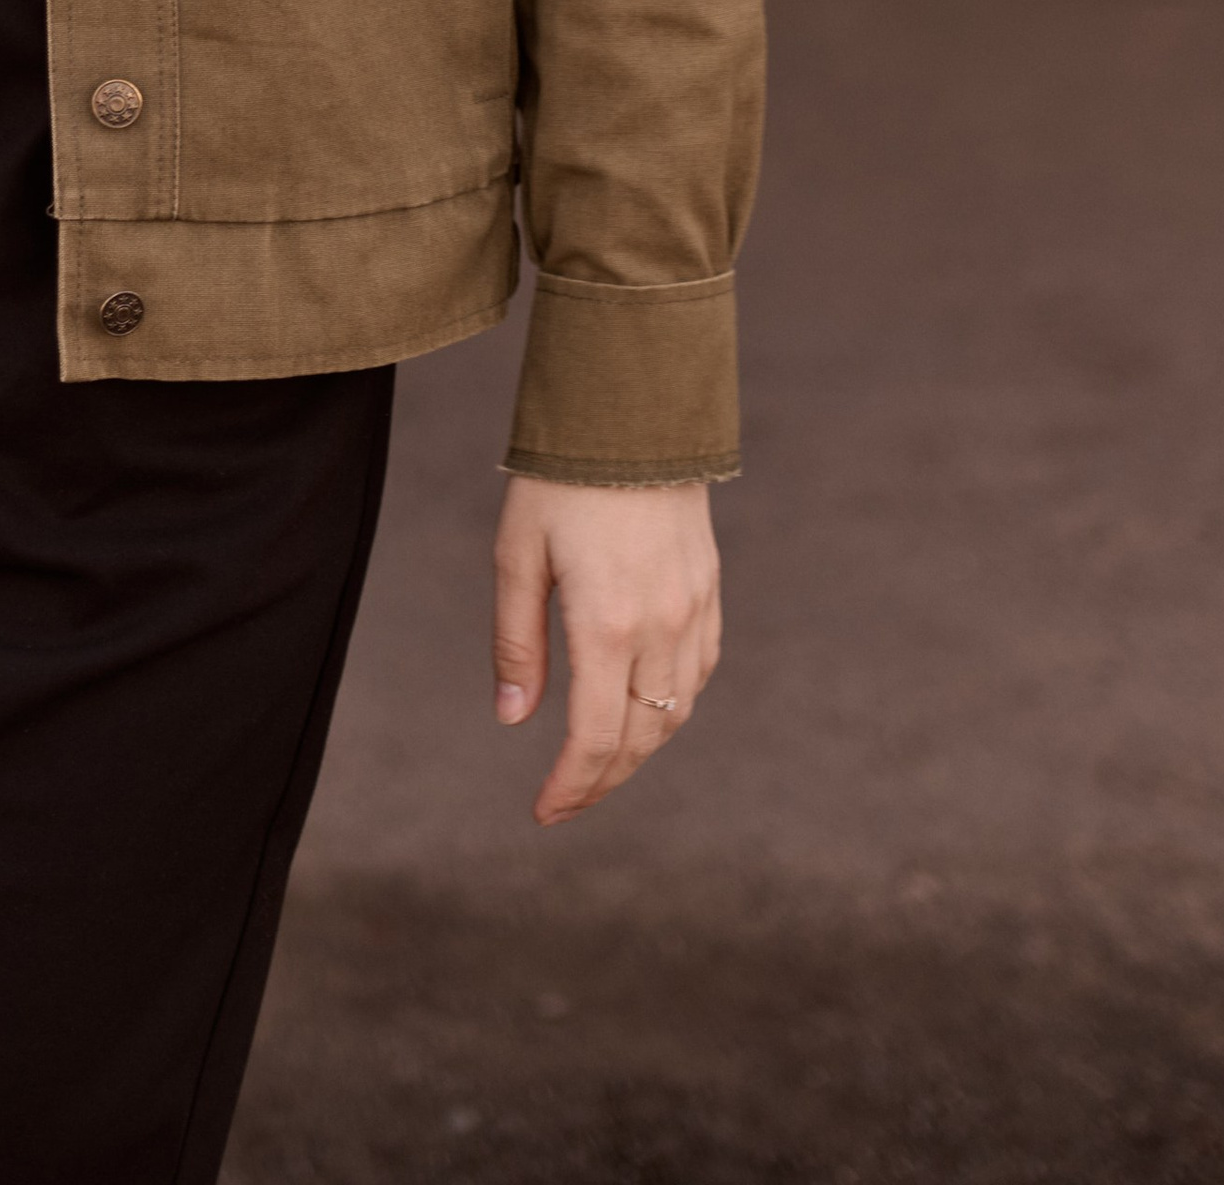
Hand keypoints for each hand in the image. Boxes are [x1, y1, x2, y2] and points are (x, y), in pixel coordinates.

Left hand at [492, 474, 720, 825]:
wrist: (633, 412)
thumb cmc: (560, 481)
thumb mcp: (517, 555)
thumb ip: (516, 643)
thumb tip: (513, 721)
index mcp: (606, 624)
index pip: (593, 738)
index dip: (570, 787)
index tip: (543, 812)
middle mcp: (660, 628)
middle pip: (638, 740)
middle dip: (600, 782)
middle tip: (564, 804)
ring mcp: (693, 611)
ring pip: (675, 715)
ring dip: (637, 751)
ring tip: (596, 765)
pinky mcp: (709, 591)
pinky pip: (699, 674)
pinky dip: (671, 709)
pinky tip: (643, 711)